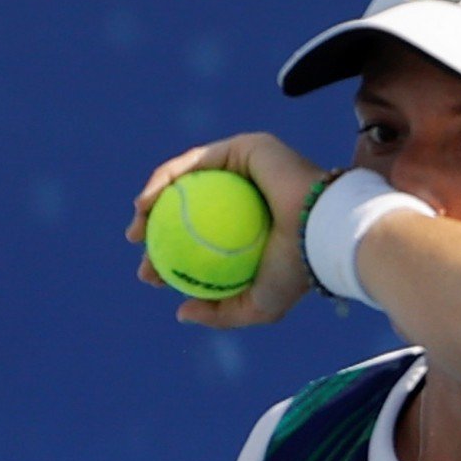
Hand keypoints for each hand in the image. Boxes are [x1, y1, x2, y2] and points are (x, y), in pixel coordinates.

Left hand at [125, 133, 327, 327]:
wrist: (323, 232)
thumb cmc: (295, 271)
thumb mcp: (256, 306)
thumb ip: (220, 313)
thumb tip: (181, 311)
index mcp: (250, 230)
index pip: (201, 241)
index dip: (169, 256)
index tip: (151, 275)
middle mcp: (247, 197)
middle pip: (190, 210)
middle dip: (156, 231)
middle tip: (140, 251)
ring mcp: (245, 169)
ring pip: (188, 184)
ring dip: (154, 203)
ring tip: (137, 228)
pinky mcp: (244, 147)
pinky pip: (194, 162)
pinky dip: (166, 180)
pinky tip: (146, 204)